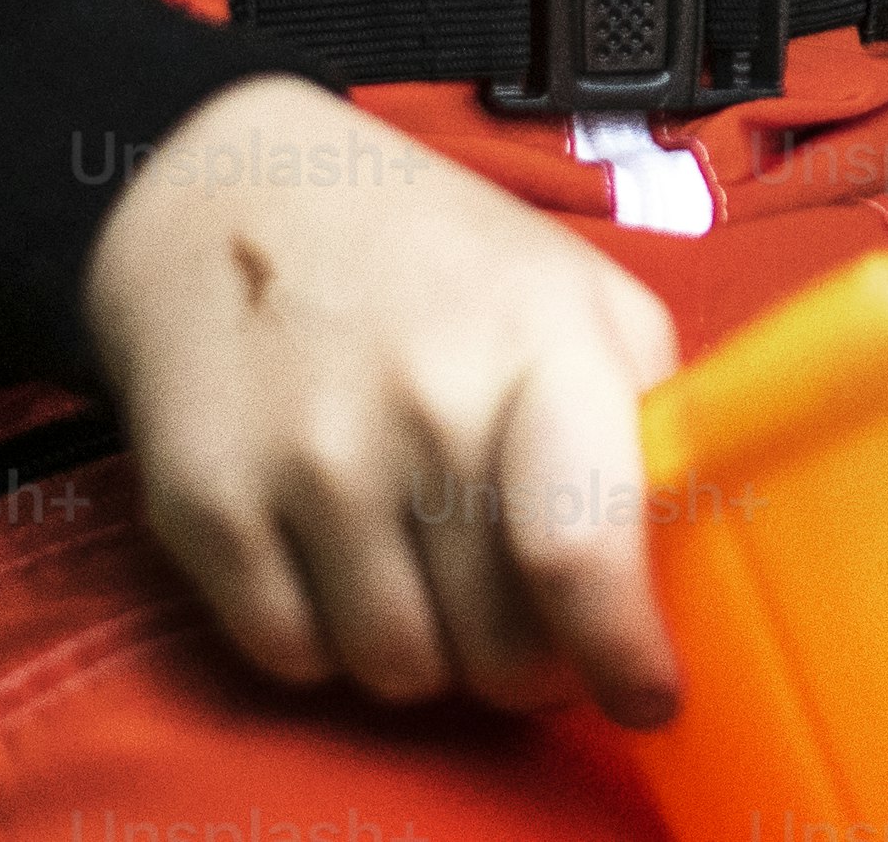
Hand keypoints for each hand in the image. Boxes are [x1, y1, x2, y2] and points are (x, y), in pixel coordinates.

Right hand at [78, 76, 685, 726]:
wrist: (234, 195)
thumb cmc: (432, 257)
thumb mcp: (575, 288)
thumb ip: (646, 412)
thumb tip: (678, 556)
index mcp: (539, 345)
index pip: (582, 549)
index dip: (623, 653)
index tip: (647, 693)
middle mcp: (422, 407)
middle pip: (497, 644)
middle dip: (528, 655)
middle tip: (526, 609)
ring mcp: (308, 462)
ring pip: (400, 669)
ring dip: (428, 648)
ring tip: (428, 562)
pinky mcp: (208, 508)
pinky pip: (295, 656)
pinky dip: (327, 636)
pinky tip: (340, 554)